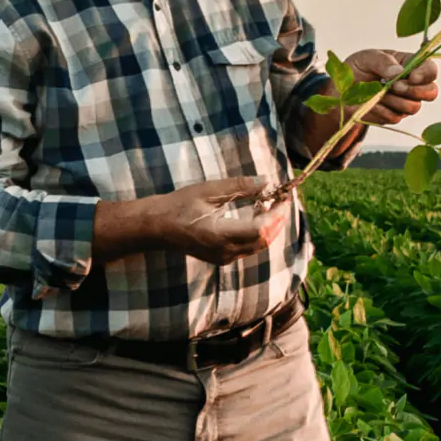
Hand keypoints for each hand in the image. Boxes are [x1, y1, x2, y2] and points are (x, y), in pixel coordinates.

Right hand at [157, 177, 291, 265]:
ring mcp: (224, 258)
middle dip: (277, 221)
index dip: (276, 214)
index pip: (261, 229)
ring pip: (257, 246)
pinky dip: (257, 233)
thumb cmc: (180, 205)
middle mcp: (226, 252)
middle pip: (263, 241)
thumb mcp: (209, 191)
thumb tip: (266, 182)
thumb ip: (240, 187)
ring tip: (269, 204)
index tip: (283, 196)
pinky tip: (254, 215)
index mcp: (221, 236)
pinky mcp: (221, 258)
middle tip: (281, 200)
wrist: (156, 226)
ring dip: (268, 227)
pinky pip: (247, 248)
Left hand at [343, 49, 438, 125]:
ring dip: (393, 100)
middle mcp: (412, 84)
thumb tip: (398, 73)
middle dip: (413, 90)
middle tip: (393, 86)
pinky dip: (381, 109)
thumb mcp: (368, 58)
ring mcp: (405, 101)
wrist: (342, 89)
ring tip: (377, 91)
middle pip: (431, 92)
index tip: (412, 77)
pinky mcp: (394, 115)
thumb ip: (383, 62)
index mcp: (410, 64)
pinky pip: (395, 117)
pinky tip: (371, 101)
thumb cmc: (359, 67)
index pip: (430, 70)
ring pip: (413, 107)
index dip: (426, 75)